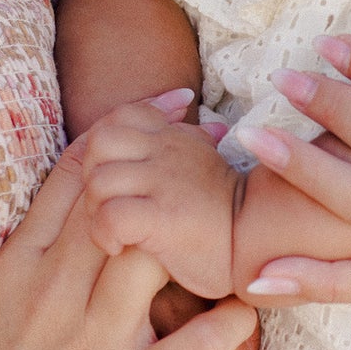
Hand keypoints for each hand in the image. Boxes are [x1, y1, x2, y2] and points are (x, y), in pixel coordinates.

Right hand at [0, 137, 256, 349]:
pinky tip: (253, 306)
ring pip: (156, 258)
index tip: (169, 102)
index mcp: (18, 271)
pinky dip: (225, 326)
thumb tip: (59, 232)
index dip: (128, 133)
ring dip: (205, 230)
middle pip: (123, 202)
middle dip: (175, 160)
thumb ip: (24, 272)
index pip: (77, 179)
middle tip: (222, 132)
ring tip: (245, 208)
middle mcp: (54, 296)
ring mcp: (89, 347)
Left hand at [82, 101, 239, 298]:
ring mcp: (164, 183)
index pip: (121, 116)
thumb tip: (181, 102)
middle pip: (99, 142)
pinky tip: (117, 246)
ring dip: (95, 209)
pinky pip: (111, 215)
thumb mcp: (206, 158)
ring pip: (99, 179)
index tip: (118, 175)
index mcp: (174, 138)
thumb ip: (187, 134)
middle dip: (91, 174)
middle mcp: (167, 152)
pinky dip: (104, 233)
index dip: (104, 141)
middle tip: (104, 204)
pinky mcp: (163, 217)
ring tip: (111, 230)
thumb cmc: (227, 213)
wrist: (259, 244)